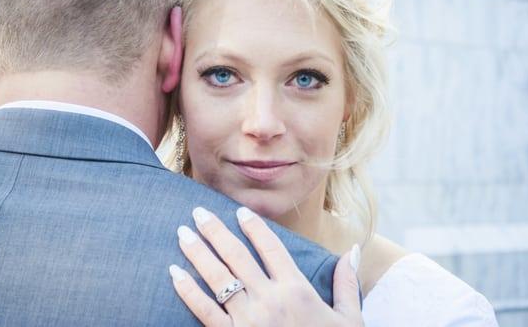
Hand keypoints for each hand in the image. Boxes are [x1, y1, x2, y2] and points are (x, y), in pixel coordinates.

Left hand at [169, 206, 363, 326]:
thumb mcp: (349, 319)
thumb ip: (347, 283)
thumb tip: (353, 250)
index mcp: (297, 290)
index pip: (271, 247)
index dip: (254, 227)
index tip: (240, 212)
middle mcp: (270, 300)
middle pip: (237, 256)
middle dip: (215, 231)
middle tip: (198, 211)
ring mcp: (249, 320)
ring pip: (218, 278)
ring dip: (197, 253)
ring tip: (182, 233)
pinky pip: (205, 311)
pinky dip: (188, 292)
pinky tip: (174, 274)